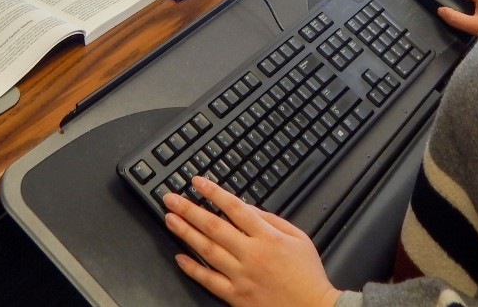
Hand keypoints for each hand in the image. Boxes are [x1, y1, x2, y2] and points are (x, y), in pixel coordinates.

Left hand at [163, 176, 339, 306]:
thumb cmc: (307, 275)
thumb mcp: (298, 238)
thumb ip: (272, 220)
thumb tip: (247, 208)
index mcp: (268, 237)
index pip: (234, 207)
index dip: (213, 193)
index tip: (197, 182)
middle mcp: (251, 254)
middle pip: (214, 226)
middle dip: (189, 209)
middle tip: (171, 199)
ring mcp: (241, 276)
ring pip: (207, 250)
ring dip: (186, 232)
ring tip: (170, 219)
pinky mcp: (236, 296)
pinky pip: (209, 280)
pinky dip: (192, 268)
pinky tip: (179, 257)